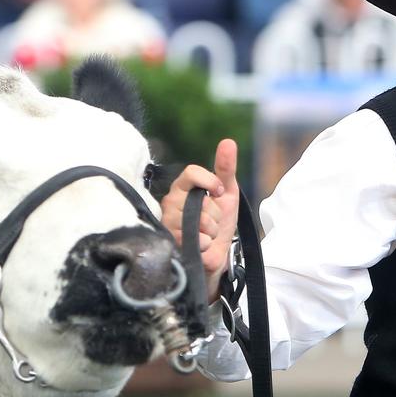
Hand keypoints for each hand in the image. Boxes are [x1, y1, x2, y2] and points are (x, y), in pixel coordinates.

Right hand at [161, 139, 239, 302]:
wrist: (216, 254)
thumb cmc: (219, 222)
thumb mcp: (227, 193)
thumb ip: (226, 168)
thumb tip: (228, 142)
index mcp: (182, 187)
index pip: (191, 172)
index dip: (209, 181)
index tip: (219, 192)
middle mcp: (170, 203)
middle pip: (201, 200)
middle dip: (215, 214)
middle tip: (211, 221)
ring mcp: (168, 223)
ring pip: (200, 221)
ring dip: (212, 231)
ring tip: (205, 234)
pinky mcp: (170, 244)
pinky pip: (198, 240)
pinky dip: (207, 244)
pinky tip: (200, 246)